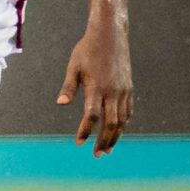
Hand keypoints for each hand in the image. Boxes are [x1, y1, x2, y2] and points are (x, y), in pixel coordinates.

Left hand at [58, 23, 132, 155]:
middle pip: (111, 124)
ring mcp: (123, 91)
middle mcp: (113, 92)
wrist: (110, 35)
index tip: (79, 143)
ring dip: (115, 136)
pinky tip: (118, 131)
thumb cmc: (87, 50)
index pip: (91, 116)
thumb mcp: (74, 67)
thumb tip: (60, 104)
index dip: (85, 131)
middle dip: (104, 141)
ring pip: (122, 120)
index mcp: (97, 88)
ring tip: (108, 149)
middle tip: (97, 155)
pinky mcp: (129, 88)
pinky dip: (124, 123)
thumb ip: (68, 87)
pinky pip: (128, 111)